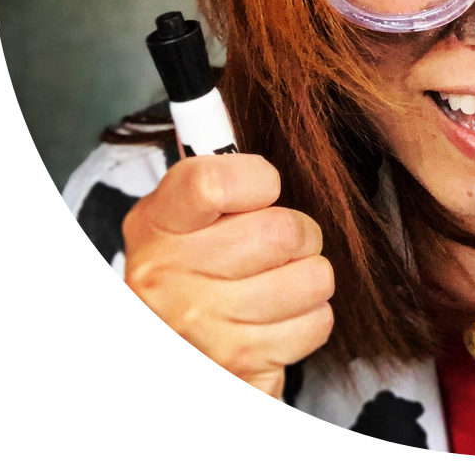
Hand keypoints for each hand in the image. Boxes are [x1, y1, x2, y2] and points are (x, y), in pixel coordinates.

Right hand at [121, 154, 334, 397]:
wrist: (170, 349)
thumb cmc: (191, 269)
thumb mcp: (184, 216)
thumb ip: (218, 173)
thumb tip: (239, 106)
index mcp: (156, 225)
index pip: (212, 181)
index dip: (258, 178)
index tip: (262, 188)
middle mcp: (169, 279)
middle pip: (283, 230)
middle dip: (297, 232)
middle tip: (277, 244)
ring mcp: (204, 329)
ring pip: (313, 277)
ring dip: (308, 277)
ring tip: (277, 281)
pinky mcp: (241, 367)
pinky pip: (317, 322)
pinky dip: (309, 318)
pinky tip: (278, 319)